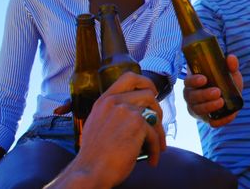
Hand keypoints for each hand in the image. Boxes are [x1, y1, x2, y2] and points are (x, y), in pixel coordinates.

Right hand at [47, 72, 165, 187]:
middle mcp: (114, 102)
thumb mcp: (98, 125)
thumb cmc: (95, 155)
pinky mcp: (137, 124)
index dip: (146, 82)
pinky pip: (155, 134)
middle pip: (148, 94)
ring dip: (159, 132)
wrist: (89, 171)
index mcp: (104, 101)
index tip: (152, 93)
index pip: (129, 77)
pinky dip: (156, 148)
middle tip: (157, 127)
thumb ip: (114, 115)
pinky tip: (152, 160)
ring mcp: (126, 111)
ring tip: (157, 146)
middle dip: (158, 111)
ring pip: (155, 114)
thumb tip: (138, 115)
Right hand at [183, 54, 242, 127]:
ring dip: (209, 107)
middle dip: (203, 95)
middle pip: (191, 97)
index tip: (204, 79)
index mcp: (193, 82)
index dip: (194, 81)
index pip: (188, 82)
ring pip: (198, 110)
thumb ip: (230, 65)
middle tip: (217, 91)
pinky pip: (211, 122)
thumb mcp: (228, 71)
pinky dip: (221, 120)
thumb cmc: (224, 79)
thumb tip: (231, 58)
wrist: (230, 93)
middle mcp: (191, 96)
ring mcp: (198, 108)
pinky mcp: (207, 119)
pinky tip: (230, 115)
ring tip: (221, 102)